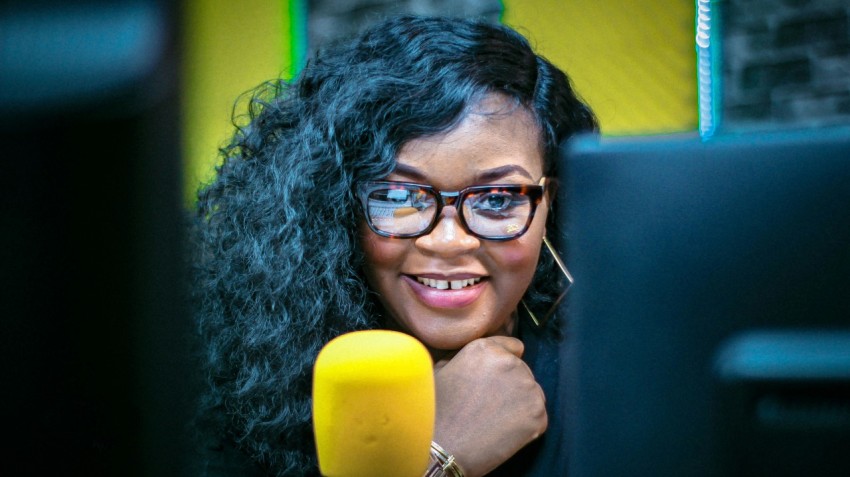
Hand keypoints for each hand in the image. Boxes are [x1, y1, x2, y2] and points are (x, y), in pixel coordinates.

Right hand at [431, 336, 546, 476]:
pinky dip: (526, 424)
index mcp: (486, 349)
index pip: (513, 347)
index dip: (503, 363)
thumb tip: (474, 362)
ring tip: (496, 420)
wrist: (442, 448)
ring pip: (532, 393)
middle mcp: (511, 363)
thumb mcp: (439, 371)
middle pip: (523, 371)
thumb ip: (461, 359)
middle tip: (491, 404)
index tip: (496, 379)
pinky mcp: (538, 415)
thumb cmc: (434, 411)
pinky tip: (504, 432)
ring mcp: (528, 388)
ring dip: (520, 403)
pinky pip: (538, 416)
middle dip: (511, 384)